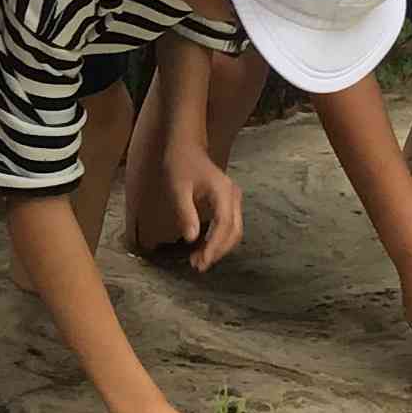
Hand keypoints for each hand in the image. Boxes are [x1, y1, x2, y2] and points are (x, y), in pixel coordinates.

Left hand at [163, 145, 243, 271]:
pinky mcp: (229, 202)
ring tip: (199, 260)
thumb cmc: (179, 164)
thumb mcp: (177, 188)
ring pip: (234, 230)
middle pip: (234, 231)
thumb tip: (190, 239)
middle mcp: (233, 195)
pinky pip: (229, 225)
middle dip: (218, 251)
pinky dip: (219, 239)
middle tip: (198, 266)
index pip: (224, 225)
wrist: (185, 147)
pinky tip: (203, 248)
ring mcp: (234, 198)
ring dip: (219, 247)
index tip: (201, 262)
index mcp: (223, 192)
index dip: (214, 247)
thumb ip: (185, 212)